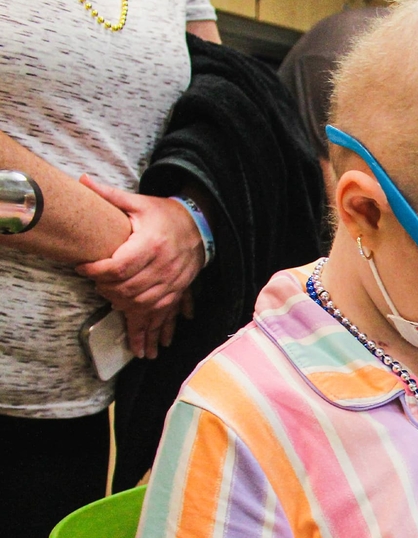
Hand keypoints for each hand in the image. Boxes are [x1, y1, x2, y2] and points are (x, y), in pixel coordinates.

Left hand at [75, 175, 204, 358]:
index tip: (83, 268)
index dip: (96, 271)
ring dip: (127, 312)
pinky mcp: (178, 291)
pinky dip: (153, 328)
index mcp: (150, 244)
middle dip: (107, 291)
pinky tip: (146, 344)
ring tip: (114, 311)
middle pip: (128, 289)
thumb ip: (110, 195)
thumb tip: (82, 180)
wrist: (201, 226)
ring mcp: (172, 282)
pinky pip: (163, 314)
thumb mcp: (139, 202)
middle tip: (95, 286)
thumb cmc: (165, 214)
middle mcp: (163, 266)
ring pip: (144, 305)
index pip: (118, 266)